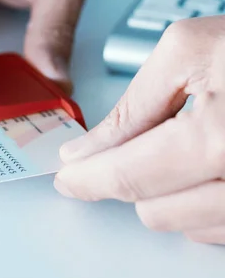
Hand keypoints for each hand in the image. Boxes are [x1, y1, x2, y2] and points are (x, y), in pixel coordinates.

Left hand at [55, 17, 224, 244]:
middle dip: (131, 177)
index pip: (130, 177)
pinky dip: (198, 199)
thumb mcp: (187, 49)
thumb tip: (90, 148)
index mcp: (218, 139)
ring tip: (180, 142)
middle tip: (133, 142)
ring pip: (185, 225)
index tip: (67, 179)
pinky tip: (202, 163)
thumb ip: (133, 104)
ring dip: (167, 190)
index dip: (88, 179)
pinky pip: (220, 227)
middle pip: (154, 210)